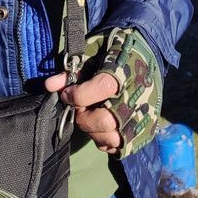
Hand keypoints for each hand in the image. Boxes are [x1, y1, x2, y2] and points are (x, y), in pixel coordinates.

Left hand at [45, 27, 162, 157]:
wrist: (147, 53)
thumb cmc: (117, 51)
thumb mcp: (95, 51)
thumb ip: (74, 70)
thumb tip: (50, 85)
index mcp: (126, 73)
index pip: (101, 89)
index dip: (78, 95)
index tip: (68, 93)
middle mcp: (136, 97)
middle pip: (104, 120)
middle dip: (84, 117)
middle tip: (81, 107)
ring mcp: (142, 116)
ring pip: (111, 137)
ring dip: (93, 130)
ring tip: (91, 116)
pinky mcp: (145, 130)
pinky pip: (118, 146)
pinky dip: (105, 140)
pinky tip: (101, 126)